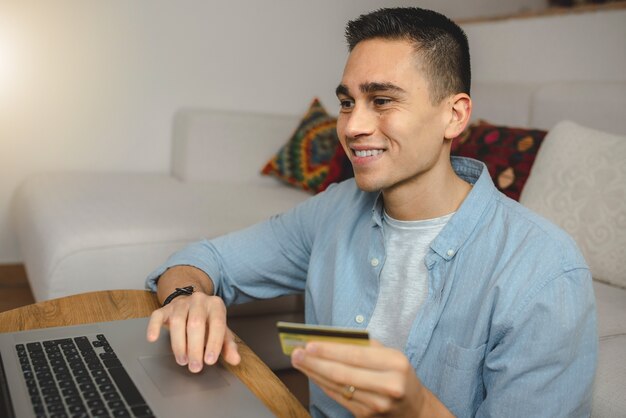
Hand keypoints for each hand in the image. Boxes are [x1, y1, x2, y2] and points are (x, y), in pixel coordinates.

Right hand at [146, 291, 239, 372]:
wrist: (192, 304)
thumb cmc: (208, 321)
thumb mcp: (221, 331)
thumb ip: (228, 345)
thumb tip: (235, 360)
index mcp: (216, 305)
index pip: (217, 324)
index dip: (214, 343)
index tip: (210, 361)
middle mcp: (199, 300)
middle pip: (196, 323)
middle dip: (195, 348)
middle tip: (195, 366)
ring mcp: (181, 303)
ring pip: (177, 322)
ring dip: (179, 345)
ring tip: (182, 361)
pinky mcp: (165, 308)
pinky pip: (157, 316)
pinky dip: (154, 327)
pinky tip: (153, 338)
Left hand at [291, 340, 450, 416]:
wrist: (414, 408)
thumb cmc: (398, 373)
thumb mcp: (390, 354)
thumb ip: (363, 346)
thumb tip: (329, 339)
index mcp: (395, 363)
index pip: (356, 355)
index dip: (330, 351)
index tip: (309, 344)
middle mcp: (388, 385)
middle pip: (343, 373)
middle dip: (315, 363)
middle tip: (296, 353)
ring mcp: (376, 404)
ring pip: (337, 387)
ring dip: (314, 373)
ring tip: (299, 361)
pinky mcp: (366, 415)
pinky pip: (339, 397)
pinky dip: (322, 385)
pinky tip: (312, 374)